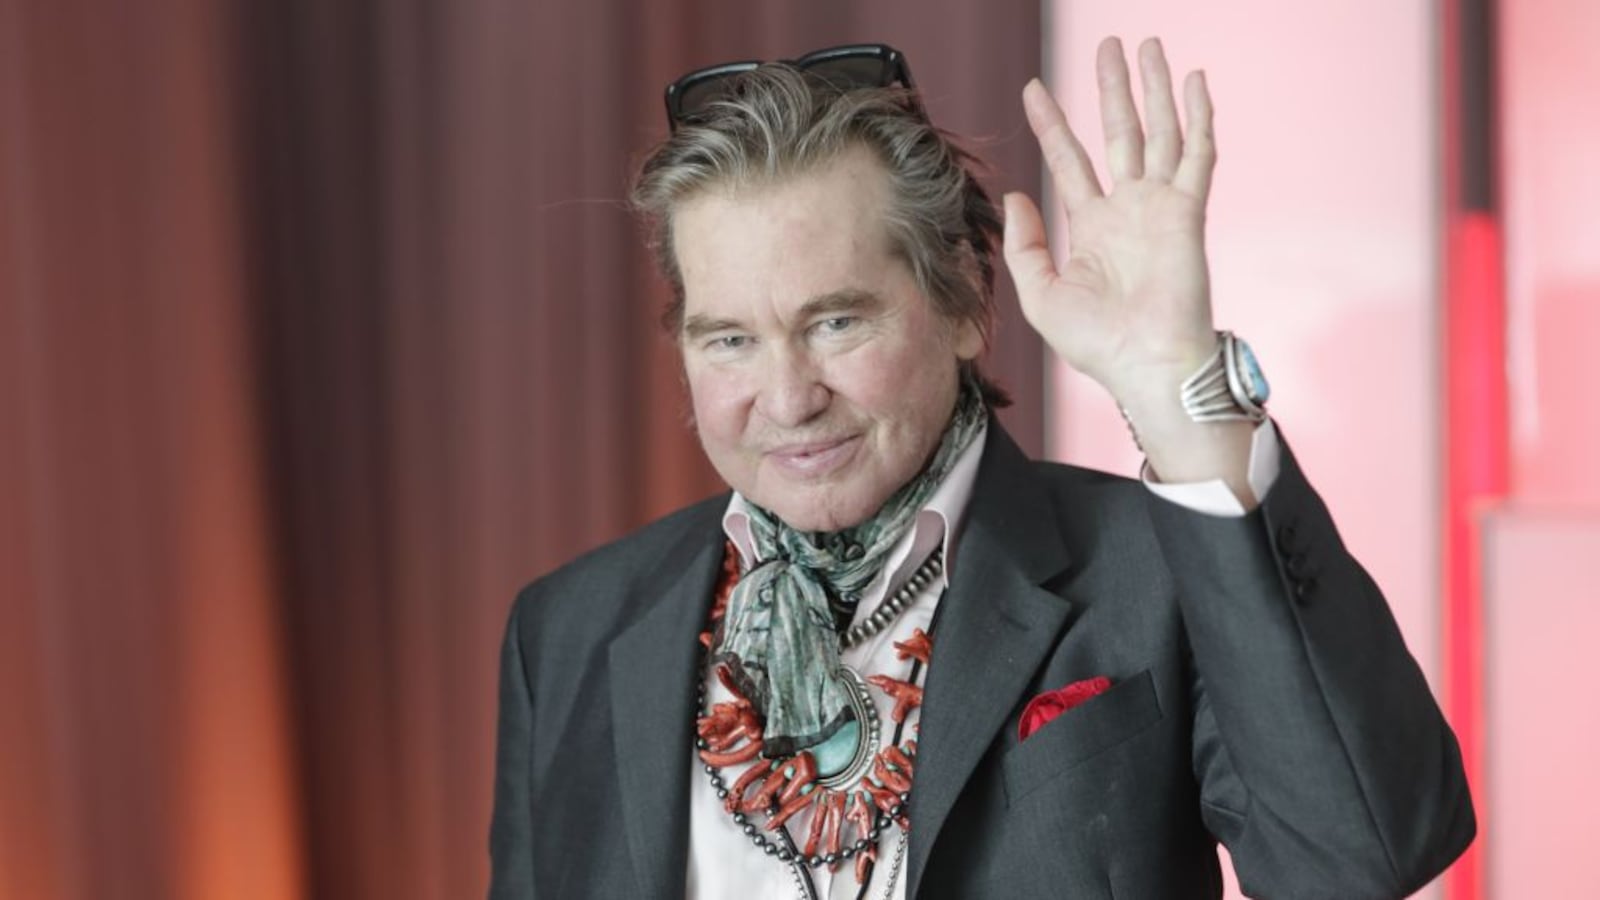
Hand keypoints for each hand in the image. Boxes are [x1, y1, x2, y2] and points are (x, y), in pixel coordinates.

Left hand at [1003, 36, 1216, 399]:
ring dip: (1154, 88)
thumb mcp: (1040, 295)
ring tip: (1146, 45)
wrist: (1145, 366)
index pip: (1070, 161)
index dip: (1052, 124)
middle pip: (1118, 133)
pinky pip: (1196, 155)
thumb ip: (1024, 246)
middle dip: (1112, 88)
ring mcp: (1161, 207)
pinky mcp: (1189, 212)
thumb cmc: (1098, 344)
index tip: (1034, 89)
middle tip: (1109, 45)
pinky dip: (1197, 117)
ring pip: (1159, 132)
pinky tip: (1194, 82)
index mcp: (1093, 227)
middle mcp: (1128, 210)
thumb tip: (1014, 197)